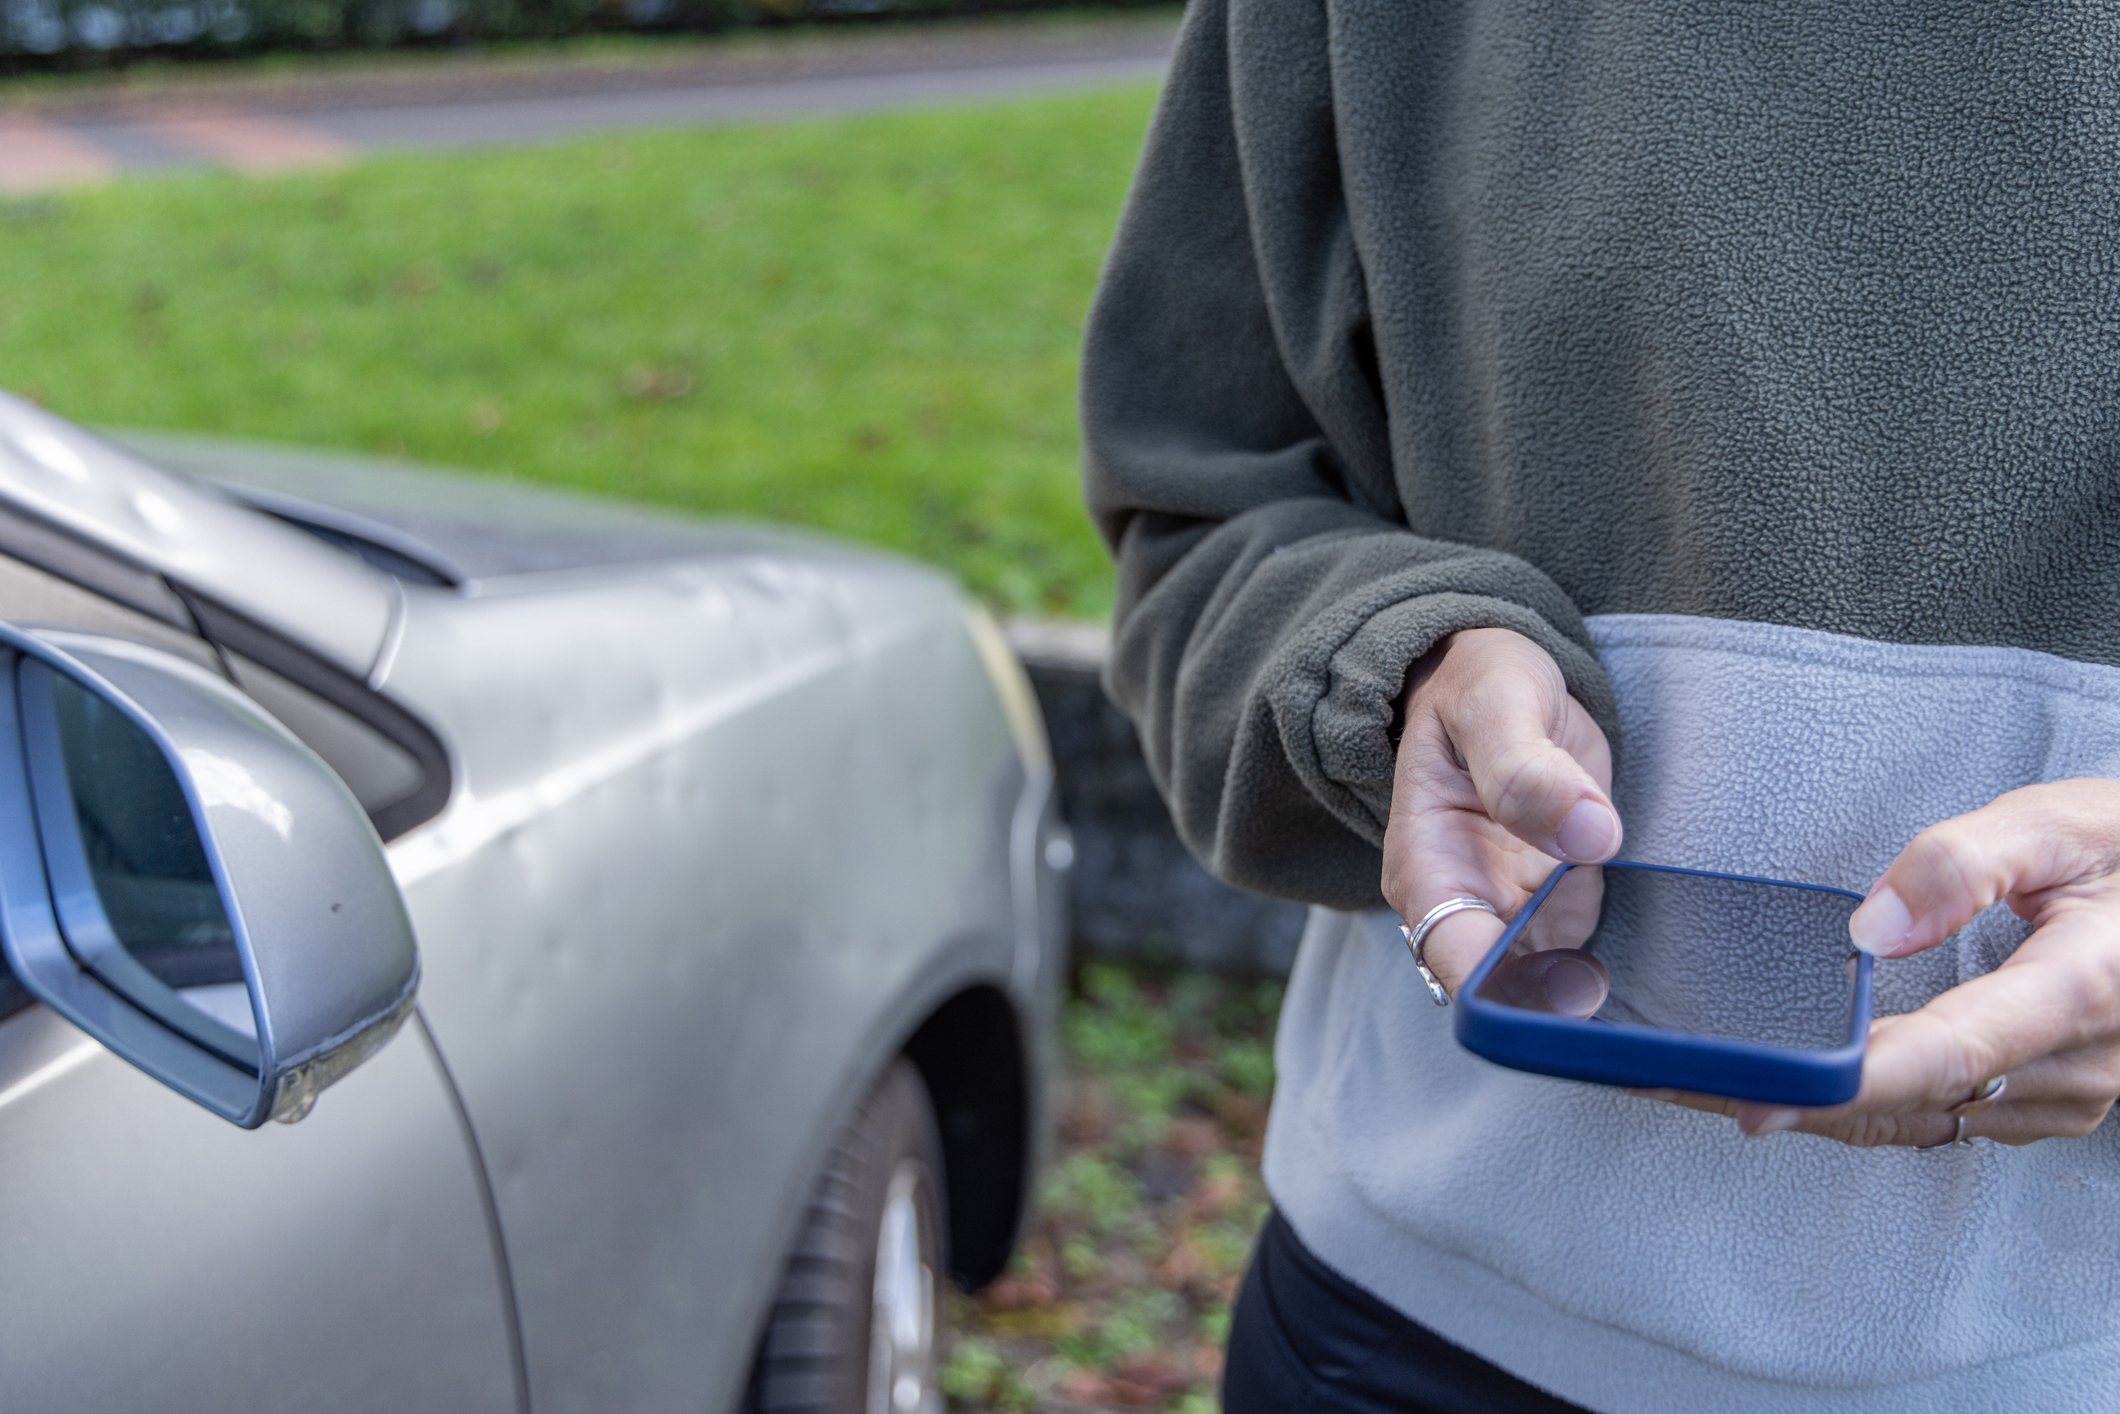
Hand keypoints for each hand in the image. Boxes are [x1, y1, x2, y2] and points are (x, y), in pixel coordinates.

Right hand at [1380, 628, 1621, 1009]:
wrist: (1500, 682)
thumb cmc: (1481, 685)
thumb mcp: (1497, 704)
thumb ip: (1527, 769)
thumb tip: (1591, 834)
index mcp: (1427, 866)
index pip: (1455, 956)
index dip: (1506, 993)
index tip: (1574, 992)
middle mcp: (1464, 904)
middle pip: (1502, 994)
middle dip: (1557, 1015)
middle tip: (1615, 1008)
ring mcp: (1513, 912)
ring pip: (1544, 993)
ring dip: (1591, 1007)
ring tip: (1645, 1014)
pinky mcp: (1559, 908)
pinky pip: (1583, 962)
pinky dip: (1613, 979)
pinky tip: (1652, 983)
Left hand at [1663, 781, 2119, 1146]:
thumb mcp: (2053, 827)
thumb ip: (1959, 866)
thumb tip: (1870, 932)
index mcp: (2079, 990)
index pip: (1947, 1054)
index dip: (1848, 1086)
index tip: (1761, 1102)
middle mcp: (2077, 1063)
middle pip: (1915, 1101)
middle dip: (1797, 1100)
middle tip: (1679, 1087)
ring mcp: (2067, 1095)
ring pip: (1922, 1121)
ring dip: (1823, 1111)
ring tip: (1712, 1088)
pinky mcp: (2048, 1104)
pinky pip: (1943, 1118)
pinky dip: (1868, 1106)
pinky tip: (1805, 1085)